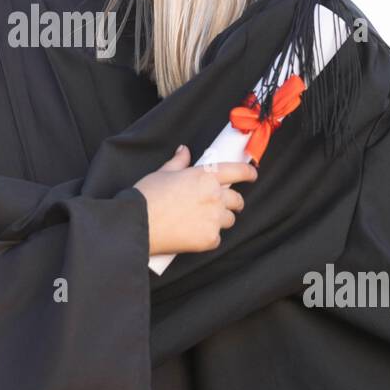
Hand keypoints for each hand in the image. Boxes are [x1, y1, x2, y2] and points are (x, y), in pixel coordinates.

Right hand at [136, 145, 255, 255]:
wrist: (138, 224)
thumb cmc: (147, 197)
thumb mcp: (162, 173)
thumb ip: (179, 162)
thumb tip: (184, 151)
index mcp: (205, 176)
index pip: (237, 171)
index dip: (248, 172)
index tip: (252, 174)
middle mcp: (214, 196)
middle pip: (237, 200)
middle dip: (232, 201)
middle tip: (220, 204)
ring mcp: (214, 219)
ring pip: (229, 219)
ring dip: (220, 219)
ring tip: (202, 220)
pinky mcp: (209, 239)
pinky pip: (217, 238)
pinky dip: (208, 236)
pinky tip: (193, 234)